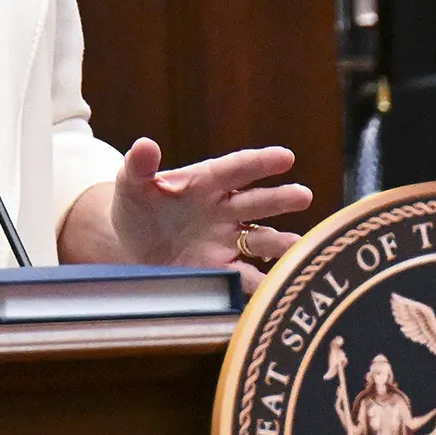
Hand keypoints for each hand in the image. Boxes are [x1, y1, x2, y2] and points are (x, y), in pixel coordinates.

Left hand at [106, 138, 310, 289]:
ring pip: (260, 239)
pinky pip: (246, 277)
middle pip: (256, 202)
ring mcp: (226, 241)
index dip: (260, 162)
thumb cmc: (137, 208)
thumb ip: (139, 167)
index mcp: (206, 182)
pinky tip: (276, 290)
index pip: (237, 168)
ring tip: (296, 245)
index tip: (285, 157)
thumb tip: (145, 144)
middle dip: (280, 199)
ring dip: (279, 243)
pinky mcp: (222, 270)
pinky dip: (262, 284)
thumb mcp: (131, 185)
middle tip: (304, 195)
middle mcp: (224, 210)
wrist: (132, 248)